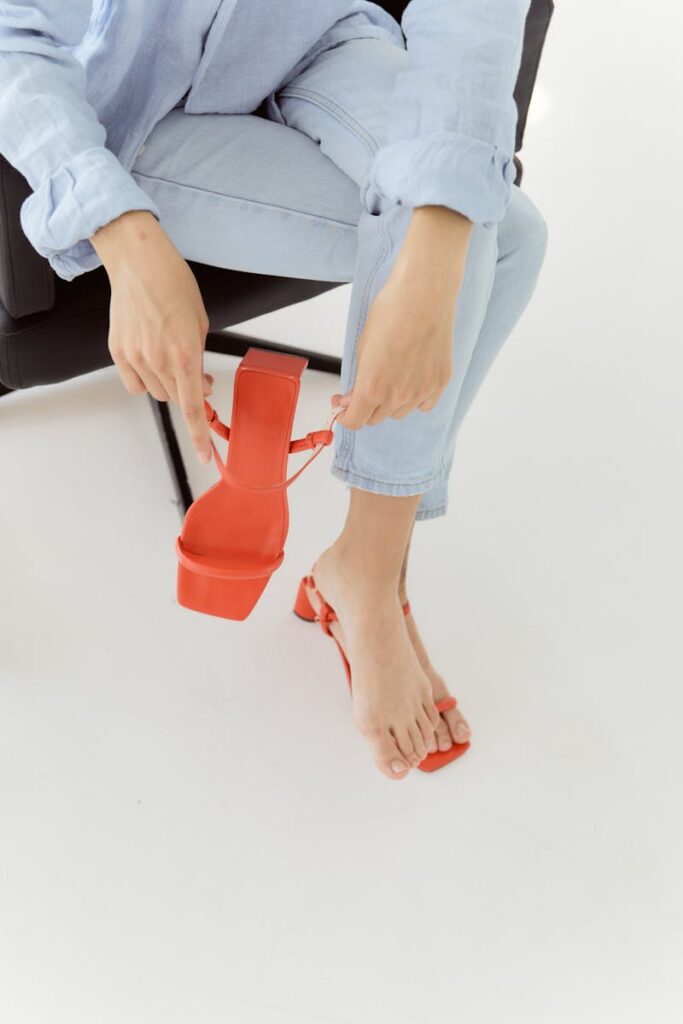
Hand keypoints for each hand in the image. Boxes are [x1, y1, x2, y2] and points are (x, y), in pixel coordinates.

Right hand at [91, 210, 213, 463]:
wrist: (139, 262)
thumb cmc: (174, 284)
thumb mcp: (200, 322)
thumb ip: (199, 357)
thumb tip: (200, 384)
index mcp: (184, 353)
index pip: (193, 407)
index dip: (200, 436)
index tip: (206, 456)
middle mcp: (158, 359)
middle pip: (176, 399)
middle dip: (188, 391)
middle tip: (195, 373)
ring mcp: (134, 357)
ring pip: (155, 392)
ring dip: (167, 383)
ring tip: (169, 356)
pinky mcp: (117, 351)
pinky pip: (134, 382)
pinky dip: (144, 378)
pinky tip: (149, 359)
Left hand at [331, 205, 472, 428]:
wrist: (423, 294)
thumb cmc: (391, 312)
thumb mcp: (363, 347)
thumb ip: (359, 378)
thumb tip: (354, 397)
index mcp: (372, 388)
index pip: (355, 421)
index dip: (346, 415)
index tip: (343, 404)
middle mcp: (397, 396)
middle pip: (376, 418)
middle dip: (366, 406)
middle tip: (364, 388)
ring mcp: (421, 392)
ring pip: (400, 413)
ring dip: (390, 403)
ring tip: (390, 378)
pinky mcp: (440, 382)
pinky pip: (424, 404)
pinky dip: (415, 399)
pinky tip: (411, 382)